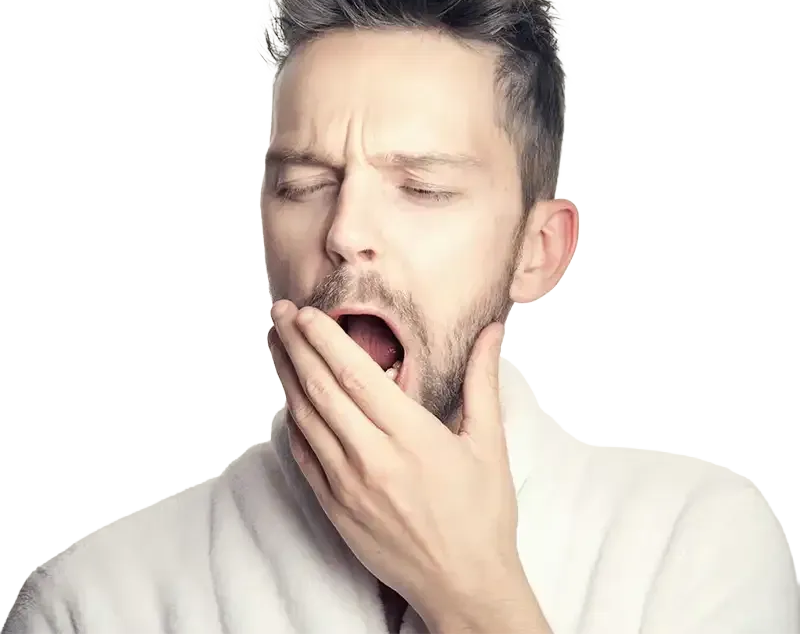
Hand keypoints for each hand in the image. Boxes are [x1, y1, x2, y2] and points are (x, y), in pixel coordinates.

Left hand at [266, 300, 525, 626]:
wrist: (464, 586)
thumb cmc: (480, 519)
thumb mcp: (489, 444)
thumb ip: (482, 382)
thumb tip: (492, 333)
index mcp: (411, 436)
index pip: (355, 374)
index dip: (325, 338)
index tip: (307, 312)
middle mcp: (372, 459)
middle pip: (321, 389)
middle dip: (296, 345)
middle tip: (279, 314)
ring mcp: (348, 486)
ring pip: (306, 419)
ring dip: (287, 377)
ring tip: (277, 345)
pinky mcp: (335, 509)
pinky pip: (303, 457)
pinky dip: (291, 424)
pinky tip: (287, 401)